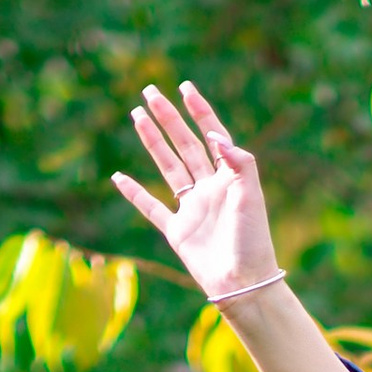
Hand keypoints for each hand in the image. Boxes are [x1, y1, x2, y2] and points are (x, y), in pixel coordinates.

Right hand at [111, 79, 280, 299]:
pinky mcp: (177, 232)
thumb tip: (215, 135)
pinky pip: (151, 208)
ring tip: (136, 115)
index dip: (200, 111)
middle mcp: (208, 190)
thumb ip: (238, 161)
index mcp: (228, 178)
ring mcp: (192, 210)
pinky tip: (118, 177)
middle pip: (185, 145)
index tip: (186, 88)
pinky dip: (134, 193)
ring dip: (153, 142)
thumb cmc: (252, 240)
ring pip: (168, 167)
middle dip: (168, 118)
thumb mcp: (251, 195)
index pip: (213, 136)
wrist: (243, 283)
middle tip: (149, 92)